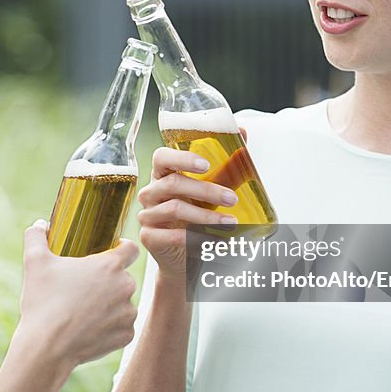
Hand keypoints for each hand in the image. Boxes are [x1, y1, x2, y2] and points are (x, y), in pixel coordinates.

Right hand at [16, 221, 138, 368]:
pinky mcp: (126, 335)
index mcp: (110, 265)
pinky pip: (121, 326)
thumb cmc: (42, 301)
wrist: (46, 347)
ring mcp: (128, 313)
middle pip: (123, 277)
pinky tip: (89, 328)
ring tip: (84, 311)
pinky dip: (109, 327)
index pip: (131, 248)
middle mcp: (125, 287)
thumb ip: (36, 237)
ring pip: (123, 303)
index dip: (121, 248)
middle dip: (108, 280)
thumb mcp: (34, 262)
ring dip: (110, 304)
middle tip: (84, 287)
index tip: (110, 252)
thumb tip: (39, 225)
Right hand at [136, 147, 238, 275]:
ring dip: (206, 216)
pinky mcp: (149, 237)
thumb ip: (226, 168)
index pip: (161, 157)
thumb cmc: (196, 218)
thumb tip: (243, 134)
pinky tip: (217, 240)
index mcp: (162, 175)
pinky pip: (174, 235)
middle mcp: (151, 193)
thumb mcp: (211, 193)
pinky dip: (199, 238)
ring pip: (175, 209)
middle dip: (206, 191)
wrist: (185, 257)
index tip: (206, 164)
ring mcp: (147, 215)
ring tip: (231, 222)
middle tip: (232, 198)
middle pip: (172, 184)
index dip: (181, 158)